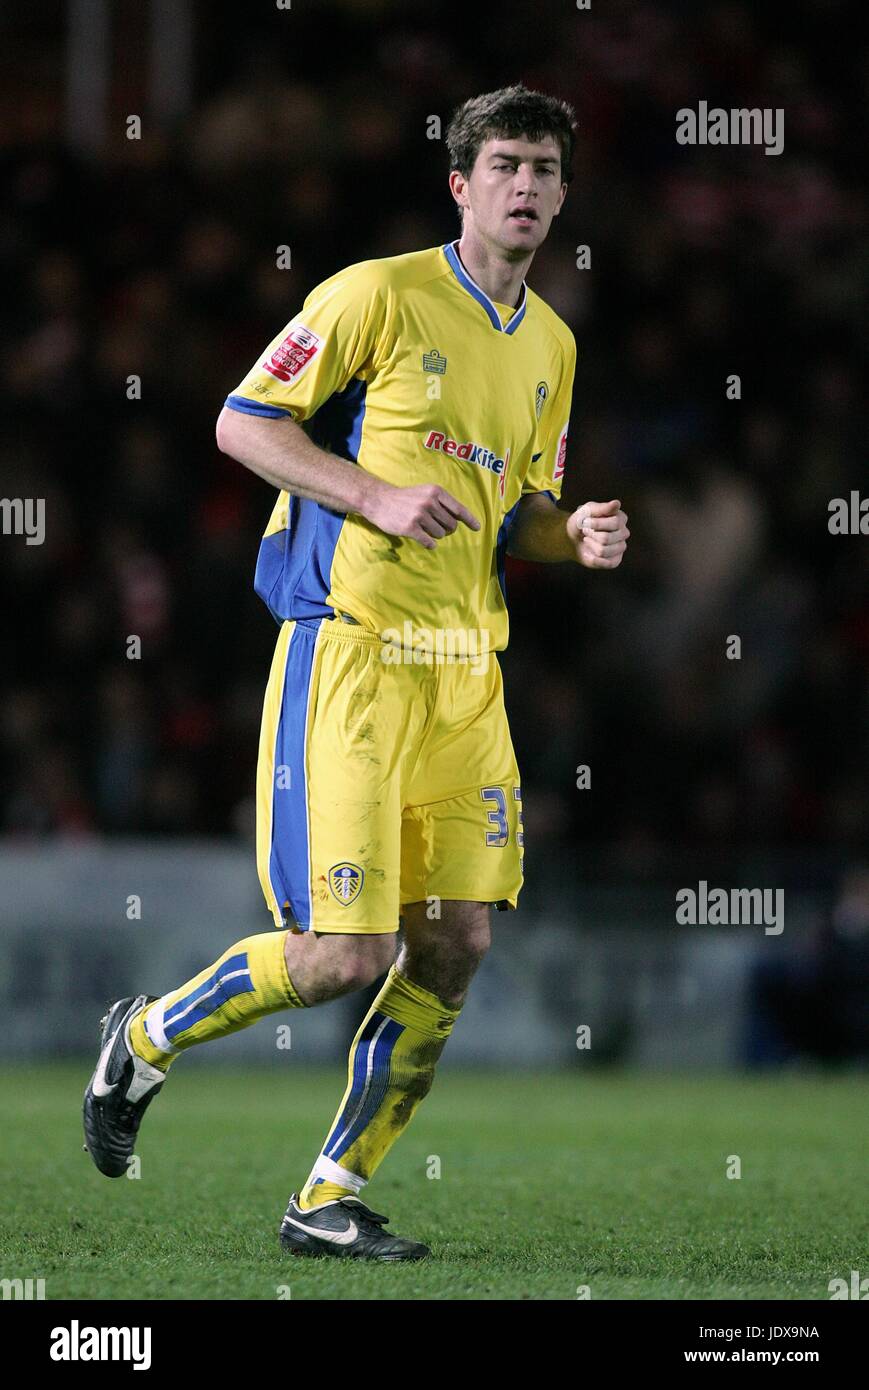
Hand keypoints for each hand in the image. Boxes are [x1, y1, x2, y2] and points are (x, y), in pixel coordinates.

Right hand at [363, 482, 479, 550]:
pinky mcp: (410, 528)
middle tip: (435, 526)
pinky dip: (429, 543)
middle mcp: (430, 502)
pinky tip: (423, 539)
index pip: (458, 509)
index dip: (470, 520)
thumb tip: (458, 519)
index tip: (477, 528)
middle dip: (447, 529)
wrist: (379, 500)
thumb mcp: (424, 492)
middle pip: (451, 525)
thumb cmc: (405, 498)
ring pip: (441, 534)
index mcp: (436, 492)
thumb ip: (441, 502)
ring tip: (423, 528)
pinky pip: (429, 542)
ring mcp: (420, 515)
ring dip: (435, 535)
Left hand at [566, 499, 629, 568]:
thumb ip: (602, 508)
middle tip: (586, 531)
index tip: (585, 521)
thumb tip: (617, 503)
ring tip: (587, 540)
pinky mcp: (615, 561)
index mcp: (621, 518)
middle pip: (606, 538)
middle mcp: (624, 533)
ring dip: (590, 545)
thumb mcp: (589, 510)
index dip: (597, 524)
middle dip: (591, 535)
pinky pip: (605, 563)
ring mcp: (621, 547)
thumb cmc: (583, 520)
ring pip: (603, 551)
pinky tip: (587, 553)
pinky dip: (592, 558)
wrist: (574, 537)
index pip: (615, 523)